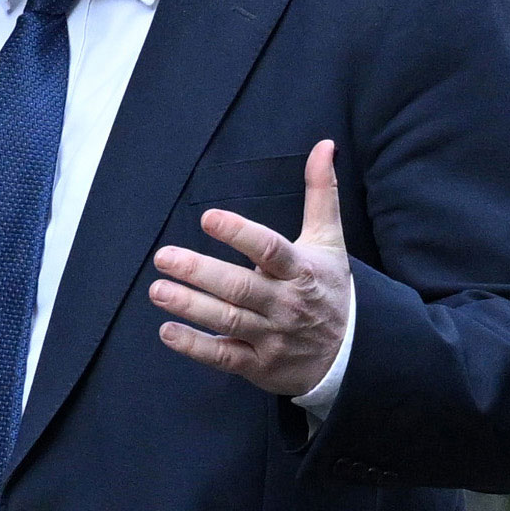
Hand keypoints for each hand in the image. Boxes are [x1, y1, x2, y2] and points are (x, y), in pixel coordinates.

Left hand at [150, 140, 352, 398]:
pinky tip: (168, 331)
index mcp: (301, 270)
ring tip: (158, 290)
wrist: (351, 354)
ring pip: (228, 321)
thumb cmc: (329, 289)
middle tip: (164, 256)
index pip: (270, 249)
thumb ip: (321, 192)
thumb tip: (325, 145)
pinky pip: (224, 357)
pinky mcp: (260, 365)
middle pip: (240, 287)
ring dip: (190, 306)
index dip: (239, 234)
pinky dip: (195, 346)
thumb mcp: (330, 241)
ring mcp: (273, 337)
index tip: (208, 218)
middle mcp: (286, 304)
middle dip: (200, 272)